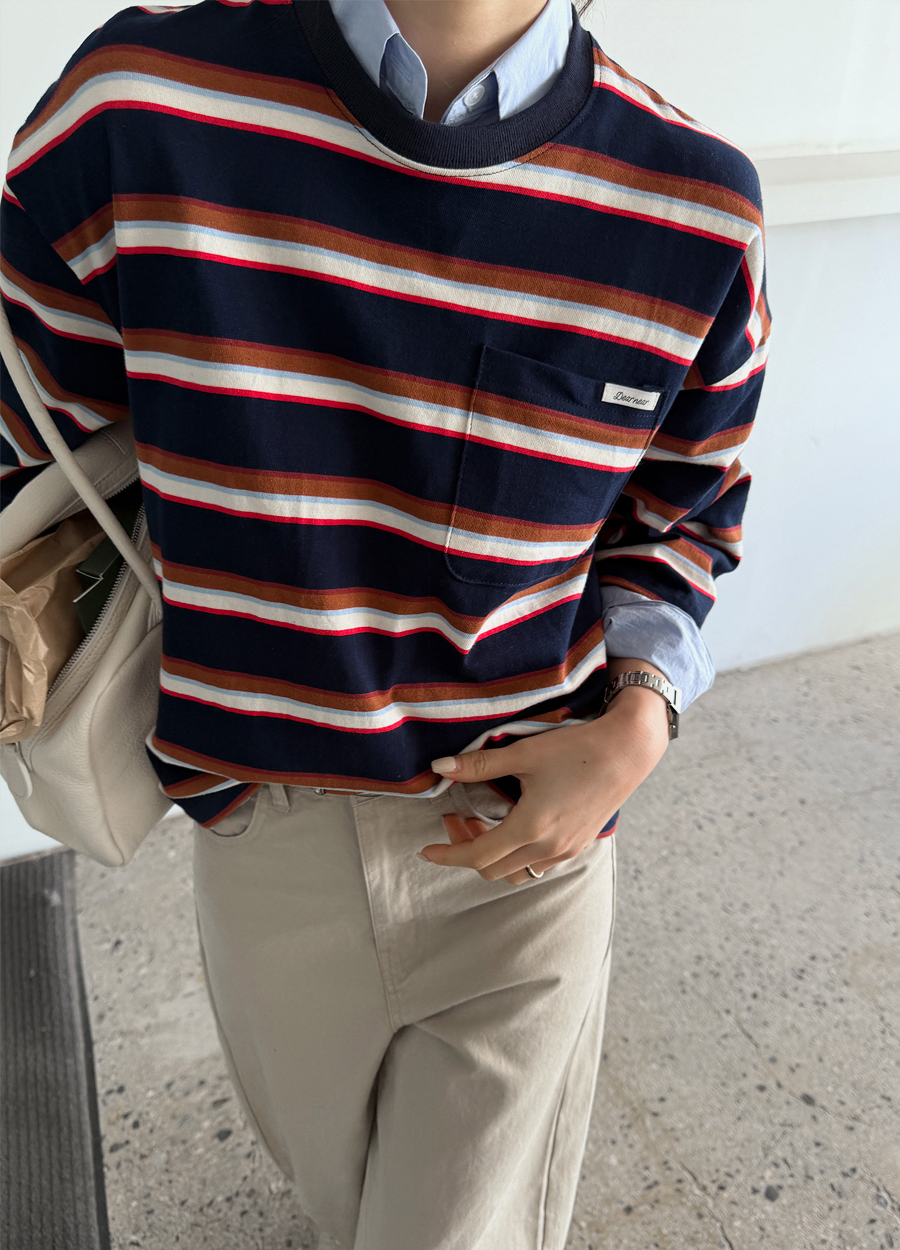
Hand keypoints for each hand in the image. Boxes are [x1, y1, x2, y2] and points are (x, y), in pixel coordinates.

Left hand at [419, 680, 669, 884]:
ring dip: (492, 855)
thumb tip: (439, 769)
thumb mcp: (524, 753)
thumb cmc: (577, 748)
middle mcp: (548, 847)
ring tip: (481, 822)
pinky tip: (511, 826)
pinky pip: (538, 865)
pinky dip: (515, 855)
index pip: (477, 856)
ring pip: (516, 872)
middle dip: (466, 850)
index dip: (447, 855)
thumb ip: (479, 764)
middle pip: (493, 869)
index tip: (426, 850)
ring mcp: (566, 850)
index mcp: (531, 828)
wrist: (628, 750)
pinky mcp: (578, 844)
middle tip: (454, 819)